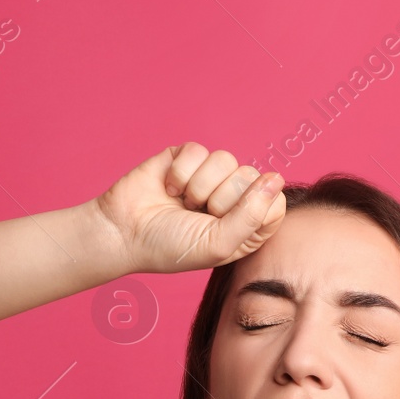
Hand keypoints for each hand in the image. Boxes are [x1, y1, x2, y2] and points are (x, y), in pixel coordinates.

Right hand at [93, 142, 286, 274]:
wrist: (124, 232)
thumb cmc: (170, 247)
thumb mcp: (218, 245)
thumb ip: (251, 215)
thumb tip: (275, 178)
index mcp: (248, 226)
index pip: (275, 202)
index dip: (254, 207)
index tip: (226, 222)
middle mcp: (233, 198)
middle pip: (251, 177)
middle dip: (221, 199)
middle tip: (198, 216)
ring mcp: (211, 176)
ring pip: (226, 160)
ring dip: (198, 187)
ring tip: (183, 203)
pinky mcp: (188, 157)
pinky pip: (199, 150)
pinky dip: (180, 172)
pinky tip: (169, 188)